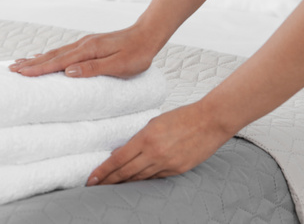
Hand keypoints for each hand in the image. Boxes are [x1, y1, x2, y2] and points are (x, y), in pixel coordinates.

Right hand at [8, 26, 163, 77]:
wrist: (148, 35)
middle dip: (30, 64)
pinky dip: (48, 55)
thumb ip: (94, 69)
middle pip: (51, 55)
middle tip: (11, 70)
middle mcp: (82, 45)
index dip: (39, 69)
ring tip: (20, 64)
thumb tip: (69, 72)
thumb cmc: (137, 53)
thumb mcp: (119, 65)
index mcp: (88, 51)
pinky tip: (42, 56)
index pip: (58, 62)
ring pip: (55, 52)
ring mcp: (84, 44)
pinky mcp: (88, 45)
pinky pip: (62, 51)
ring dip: (36, 59)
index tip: (21, 74)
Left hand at [86, 101, 235, 185]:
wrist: (210, 121)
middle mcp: (155, 154)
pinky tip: (134, 181)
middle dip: (108, 180)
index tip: (92, 178)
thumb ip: (137, 139)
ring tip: (111, 186)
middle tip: (96, 186)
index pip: (118, 159)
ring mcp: (167, 164)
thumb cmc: (182, 117)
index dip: (103, 171)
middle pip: (125, 172)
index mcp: (146, 139)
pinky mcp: (177, 170)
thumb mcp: (154, 123)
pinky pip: (155, 178)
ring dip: (124, 182)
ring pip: (139, 178)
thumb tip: (120, 152)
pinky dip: (142, 179)